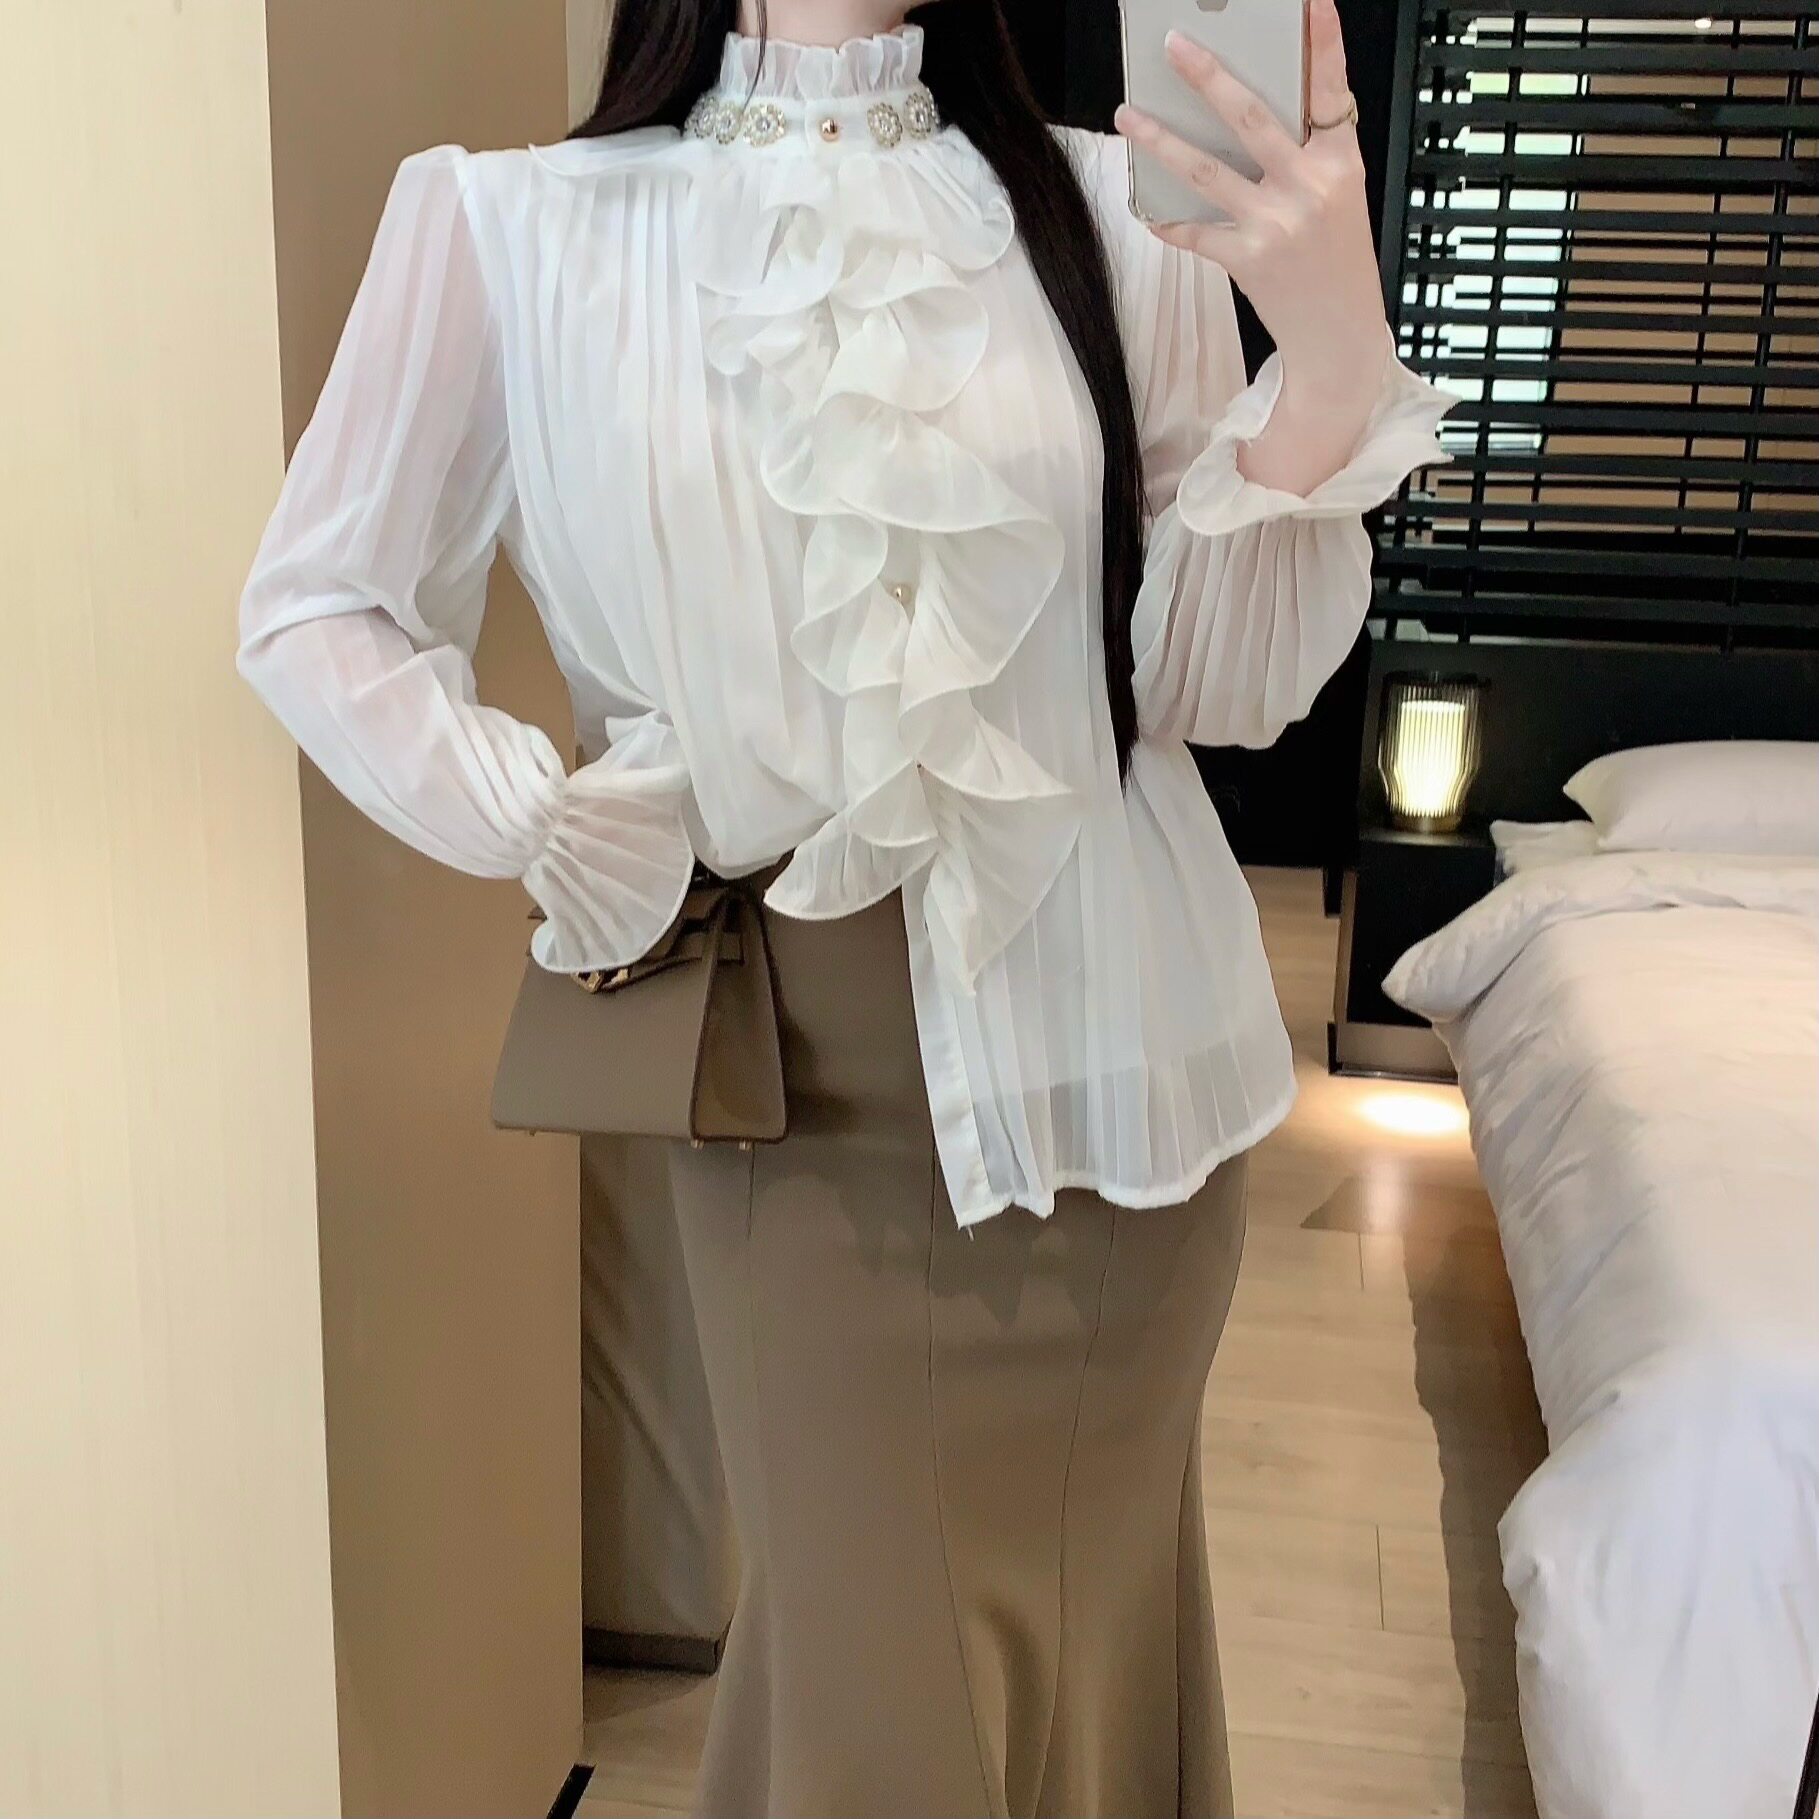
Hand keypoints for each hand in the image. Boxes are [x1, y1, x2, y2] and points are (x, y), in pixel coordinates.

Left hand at [1115, 0, 1389, 488]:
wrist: (1339, 334)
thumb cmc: (1335, 258)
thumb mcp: (1338, 195)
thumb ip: (1305, 154)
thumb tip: (1243, 115)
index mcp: (1339, 162)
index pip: (1330, 89)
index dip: (1321, 41)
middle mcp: (1309, 188)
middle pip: (1252, 117)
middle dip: (1208, 77)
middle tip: (1173, 45)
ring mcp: (1276, 224)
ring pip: (1206, 169)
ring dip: (1161, 139)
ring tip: (1127, 114)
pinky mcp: (1247, 259)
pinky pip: (1194, 230)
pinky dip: (1167, 217)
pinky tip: (1146, 204)